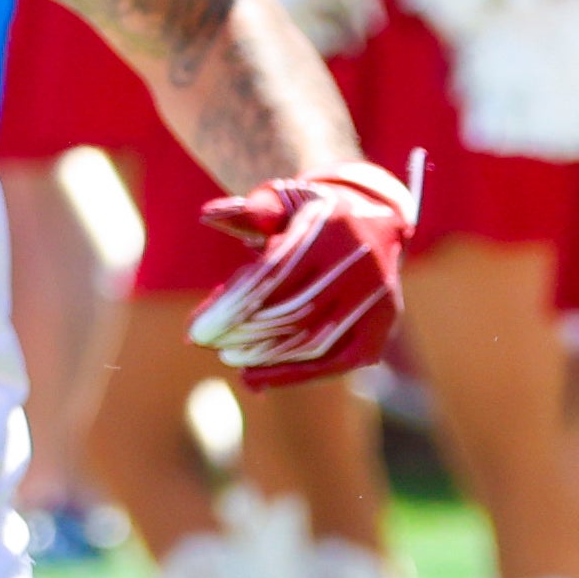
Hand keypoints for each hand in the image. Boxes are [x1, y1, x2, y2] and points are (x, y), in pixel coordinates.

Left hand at [187, 162, 416, 381]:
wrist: (373, 218)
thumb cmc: (312, 209)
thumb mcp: (283, 197)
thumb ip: (249, 209)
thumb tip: (208, 214)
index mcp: (332, 229)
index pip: (275, 276)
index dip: (233, 306)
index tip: (196, 328)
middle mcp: (361, 266)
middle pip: (293, 313)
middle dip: (243, 334)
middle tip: (203, 343)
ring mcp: (377, 300)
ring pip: (316, 343)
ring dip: (268, 360)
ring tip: (230, 362)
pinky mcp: (383, 327)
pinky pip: (338, 361)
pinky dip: (298, 374)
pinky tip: (260, 379)